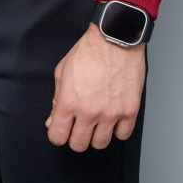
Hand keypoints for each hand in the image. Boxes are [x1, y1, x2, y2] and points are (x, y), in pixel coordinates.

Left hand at [44, 23, 144, 151]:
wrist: (115, 38)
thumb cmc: (89, 51)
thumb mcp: (63, 71)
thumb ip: (57, 99)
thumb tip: (53, 120)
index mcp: (69, 102)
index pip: (57, 137)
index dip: (58, 133)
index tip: (62, 128)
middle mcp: (89, 111)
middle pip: (78, 145)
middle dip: (76, 136)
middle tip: (79, 124)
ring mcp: (111, 113)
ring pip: (100, 144)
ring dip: (97, 134)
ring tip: (97, 120)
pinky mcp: (130, 110)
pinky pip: (122, 135)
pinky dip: (117, 129)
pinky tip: (113, 117)